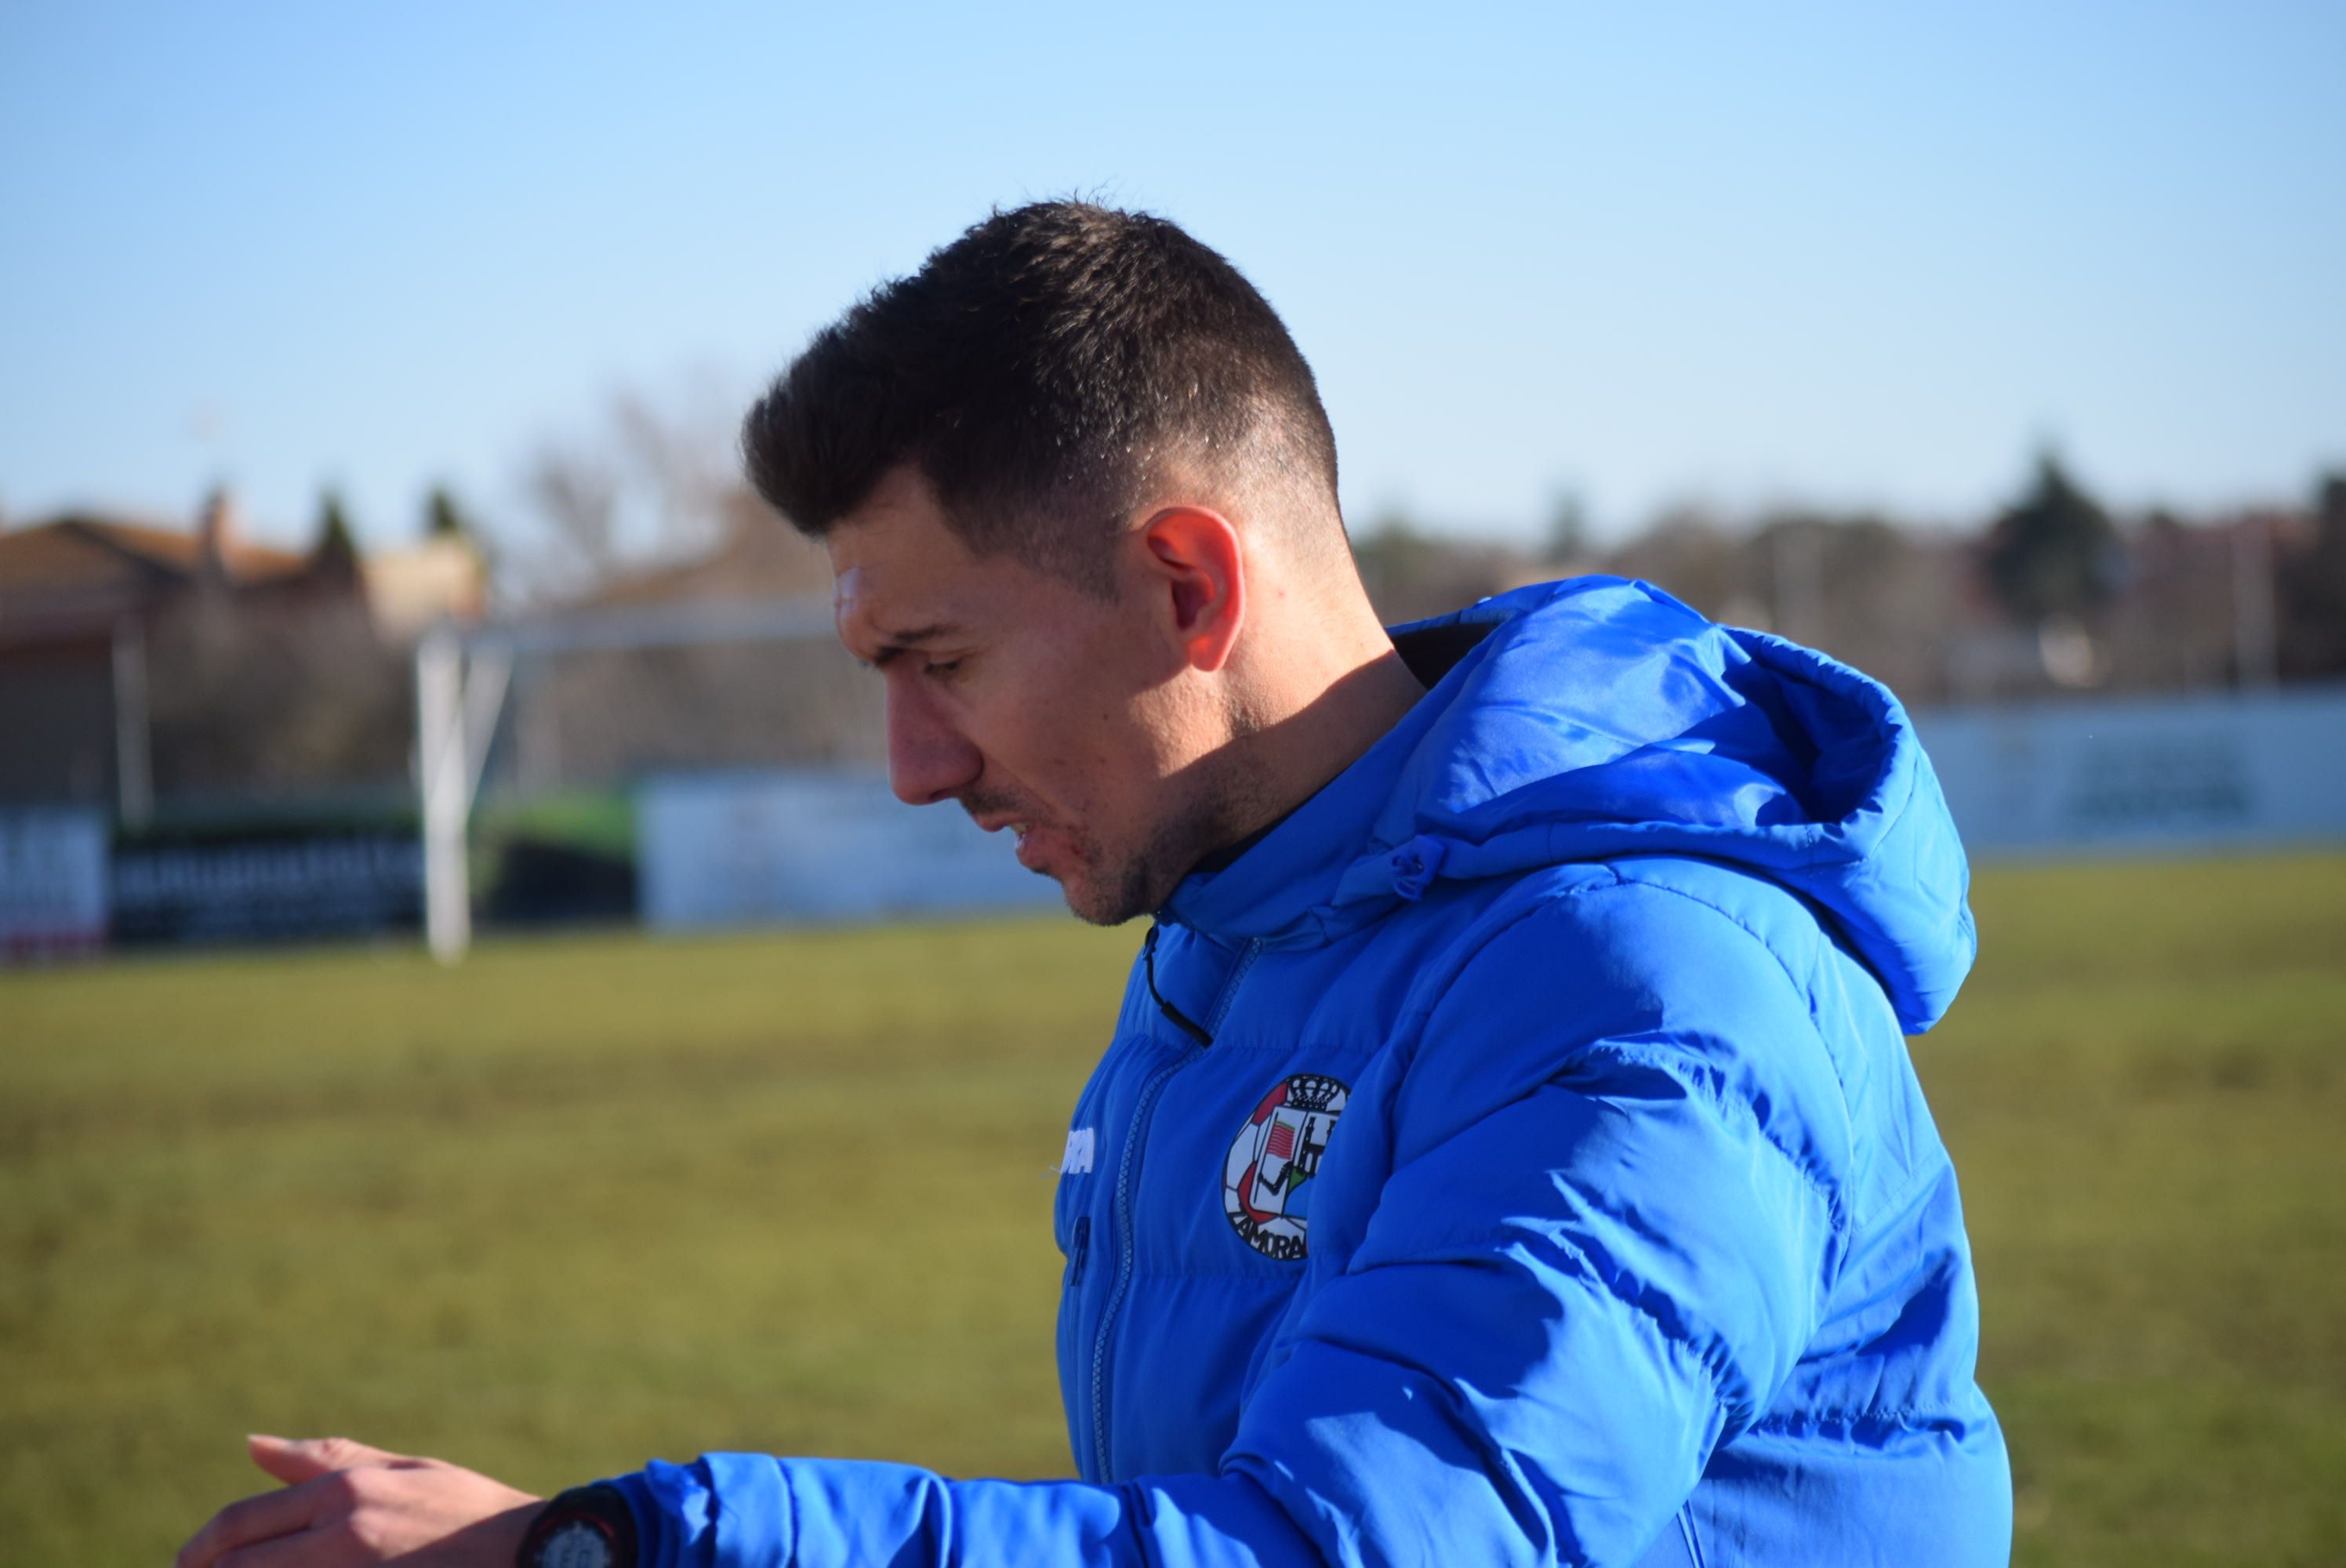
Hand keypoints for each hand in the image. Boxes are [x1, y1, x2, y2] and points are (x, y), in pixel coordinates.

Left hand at [176, 1434, 542, 1567]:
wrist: (539, 1553)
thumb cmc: (472, 1511)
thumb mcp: (404, 1471)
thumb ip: (328, 1459)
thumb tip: (253, 1443)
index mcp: (347, 1492)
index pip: (242, 1523)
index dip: (202, 1549)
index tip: (187, 1563)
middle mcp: (343, 1532)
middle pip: (239, 1565)